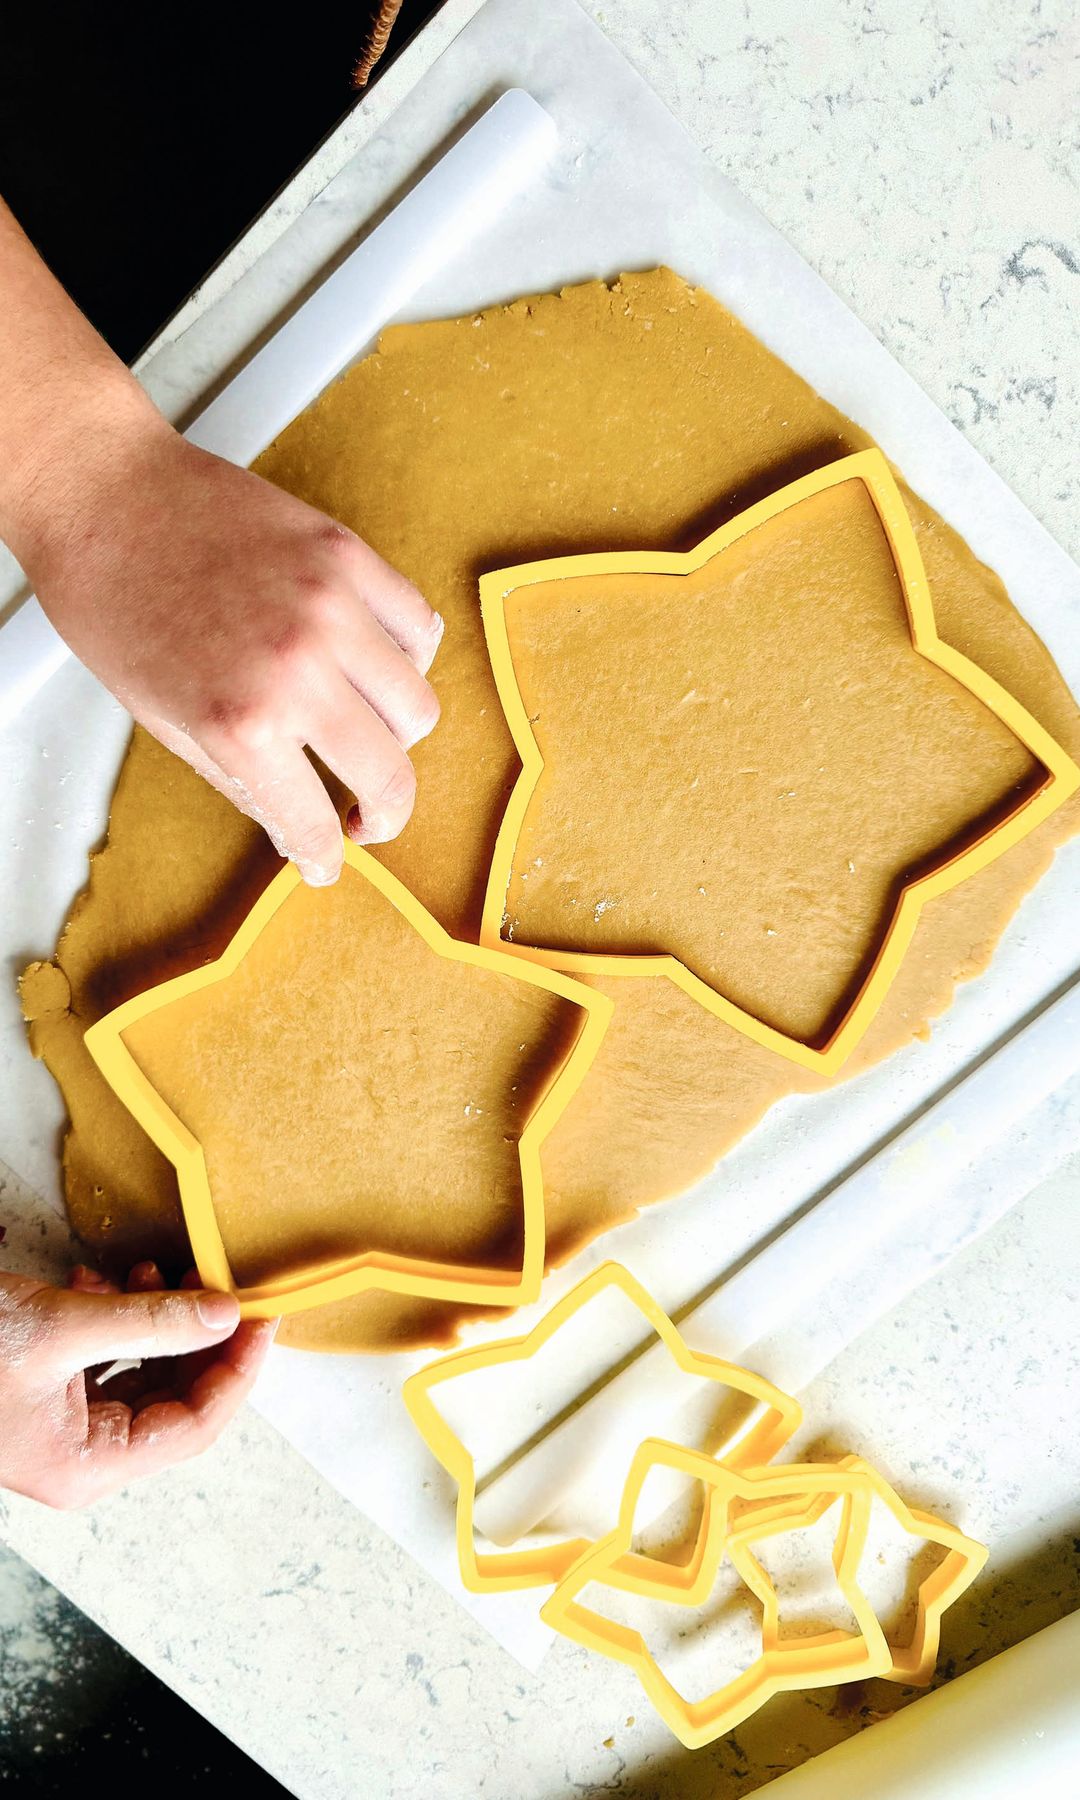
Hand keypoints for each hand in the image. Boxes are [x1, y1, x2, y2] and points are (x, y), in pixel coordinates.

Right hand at [0, 1261, 273, 1508]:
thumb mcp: (62, 1327)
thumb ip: (149, 1323)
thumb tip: (224, 1314)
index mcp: (87, 1465)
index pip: (194, 1426)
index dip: (237, 1371)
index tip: (263, 1317)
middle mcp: (80, 1458)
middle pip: (174, 1401)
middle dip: (198, 1337)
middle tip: (217, 1282)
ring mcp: (62, 1430)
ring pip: (142, 1376)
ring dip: (156, 1321)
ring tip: (151, 1271)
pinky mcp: (46, 1397)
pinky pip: (105, 1363)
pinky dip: (116, 1321)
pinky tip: (100, 1281)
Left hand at [26, 424, 442, 885]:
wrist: (104, 496)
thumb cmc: (115, 602)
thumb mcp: (164, 722)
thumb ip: (243, 780)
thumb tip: (297, 824)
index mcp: (240, 724)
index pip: (315, 821)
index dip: (324, 855)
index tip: (328, 858)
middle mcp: (296, 670)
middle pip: (391, 774)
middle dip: (383, 813)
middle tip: (365, 816)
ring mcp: (331, 608)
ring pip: (417, 705)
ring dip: (396, 736)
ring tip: (363, 730)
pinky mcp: (347, 555)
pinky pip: (419, 625)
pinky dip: (409, 657)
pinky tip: (376, 665)